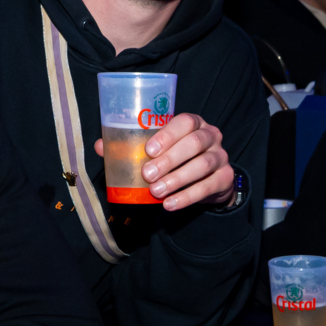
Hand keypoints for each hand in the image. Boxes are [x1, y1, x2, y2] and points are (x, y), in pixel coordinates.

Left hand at [95, 112, 232, 211]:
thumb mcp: (160, 149)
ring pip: (202, 165)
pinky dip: (187, 197)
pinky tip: (169, 204)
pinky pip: (207, 187)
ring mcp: (221, 156)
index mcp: (194, 123)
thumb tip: (101, 146)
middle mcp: (211, 135)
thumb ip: (133, 146)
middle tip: (148, 175)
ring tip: (156, 192)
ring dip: (177, 180)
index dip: (168, 134)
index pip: (185, 122)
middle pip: (195, 143)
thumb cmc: (178, 158)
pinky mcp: (225, 178)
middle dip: (170, 160)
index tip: (148, 150)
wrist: (209, 179)